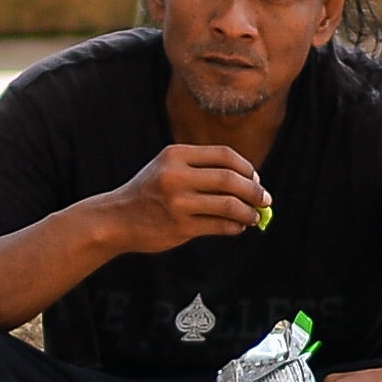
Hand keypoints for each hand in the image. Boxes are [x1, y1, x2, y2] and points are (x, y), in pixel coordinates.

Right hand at [104, 142, 268, 254]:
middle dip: (254, 190)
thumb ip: (201, 169)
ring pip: (229, 204)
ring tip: (255, 216)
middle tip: (265, 199)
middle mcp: (176, 175)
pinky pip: (219, 225)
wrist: (116, 219)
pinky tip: (238, 227)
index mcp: (176, 155)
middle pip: (231, 179)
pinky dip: (235, 226)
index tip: (255, 179)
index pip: (224, 155)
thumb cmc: (148, 193)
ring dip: (249, 211)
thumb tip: (248, 181)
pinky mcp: (180, 226)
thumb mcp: (168, 168)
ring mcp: (178, 202)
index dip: (246, 167)